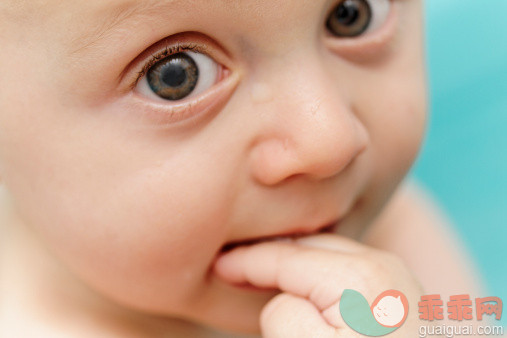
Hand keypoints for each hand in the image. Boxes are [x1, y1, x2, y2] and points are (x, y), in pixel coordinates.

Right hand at [213, 234, 423, 336]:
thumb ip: (285, 312)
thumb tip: (286, 298)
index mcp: (361, 275)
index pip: (284, 255)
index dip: (244, 260)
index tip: (217, 265)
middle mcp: (385, 266)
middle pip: (308, 246)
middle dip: (270, 256)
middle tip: (234, 266)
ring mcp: (398, 281)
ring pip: (328, 257)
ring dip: (295, 267)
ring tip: (263, 276)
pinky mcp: (401, 299)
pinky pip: (347, 274)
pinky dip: (320, 279)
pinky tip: (305, 291)